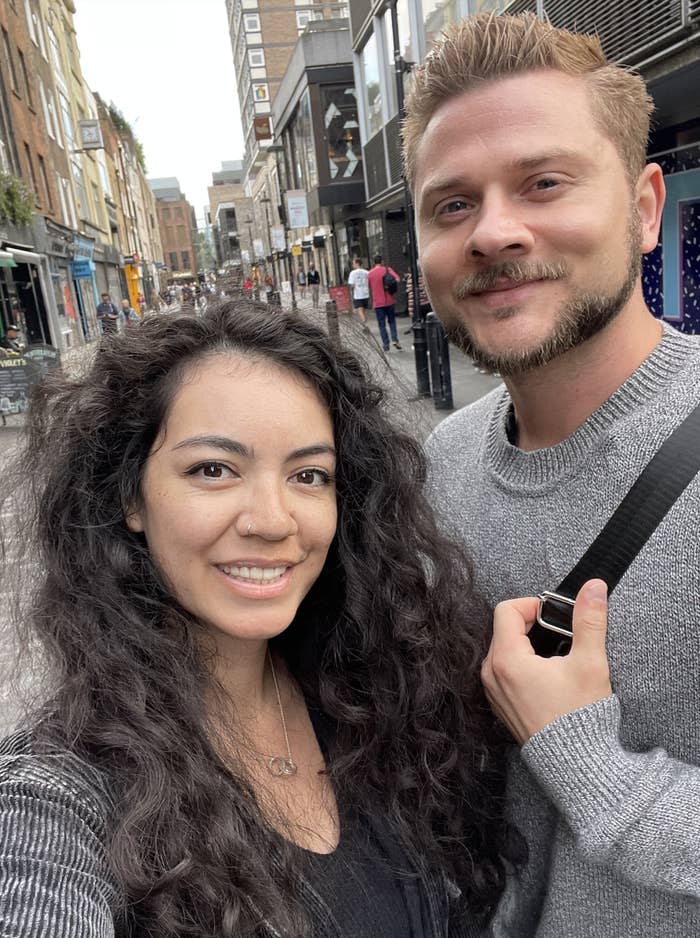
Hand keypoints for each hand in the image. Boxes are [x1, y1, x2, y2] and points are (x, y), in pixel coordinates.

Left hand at [481, 579, 611, 743]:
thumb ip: (589, 620)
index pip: (506, 610)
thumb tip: (593, 587)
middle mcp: (491, 674)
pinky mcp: (499, 703)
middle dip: (532, 624)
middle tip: (560, 636)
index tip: (555, 615)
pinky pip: (503, 670)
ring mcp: (492, 691)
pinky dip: (521, 664)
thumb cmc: (579, 718)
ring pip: (503, 648)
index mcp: (506, 660)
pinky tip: (547, 677)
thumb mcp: (589, 663)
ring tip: (556, 658)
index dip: (532, 605)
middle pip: (503, 628)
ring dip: (526, 644)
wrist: (575, 766)